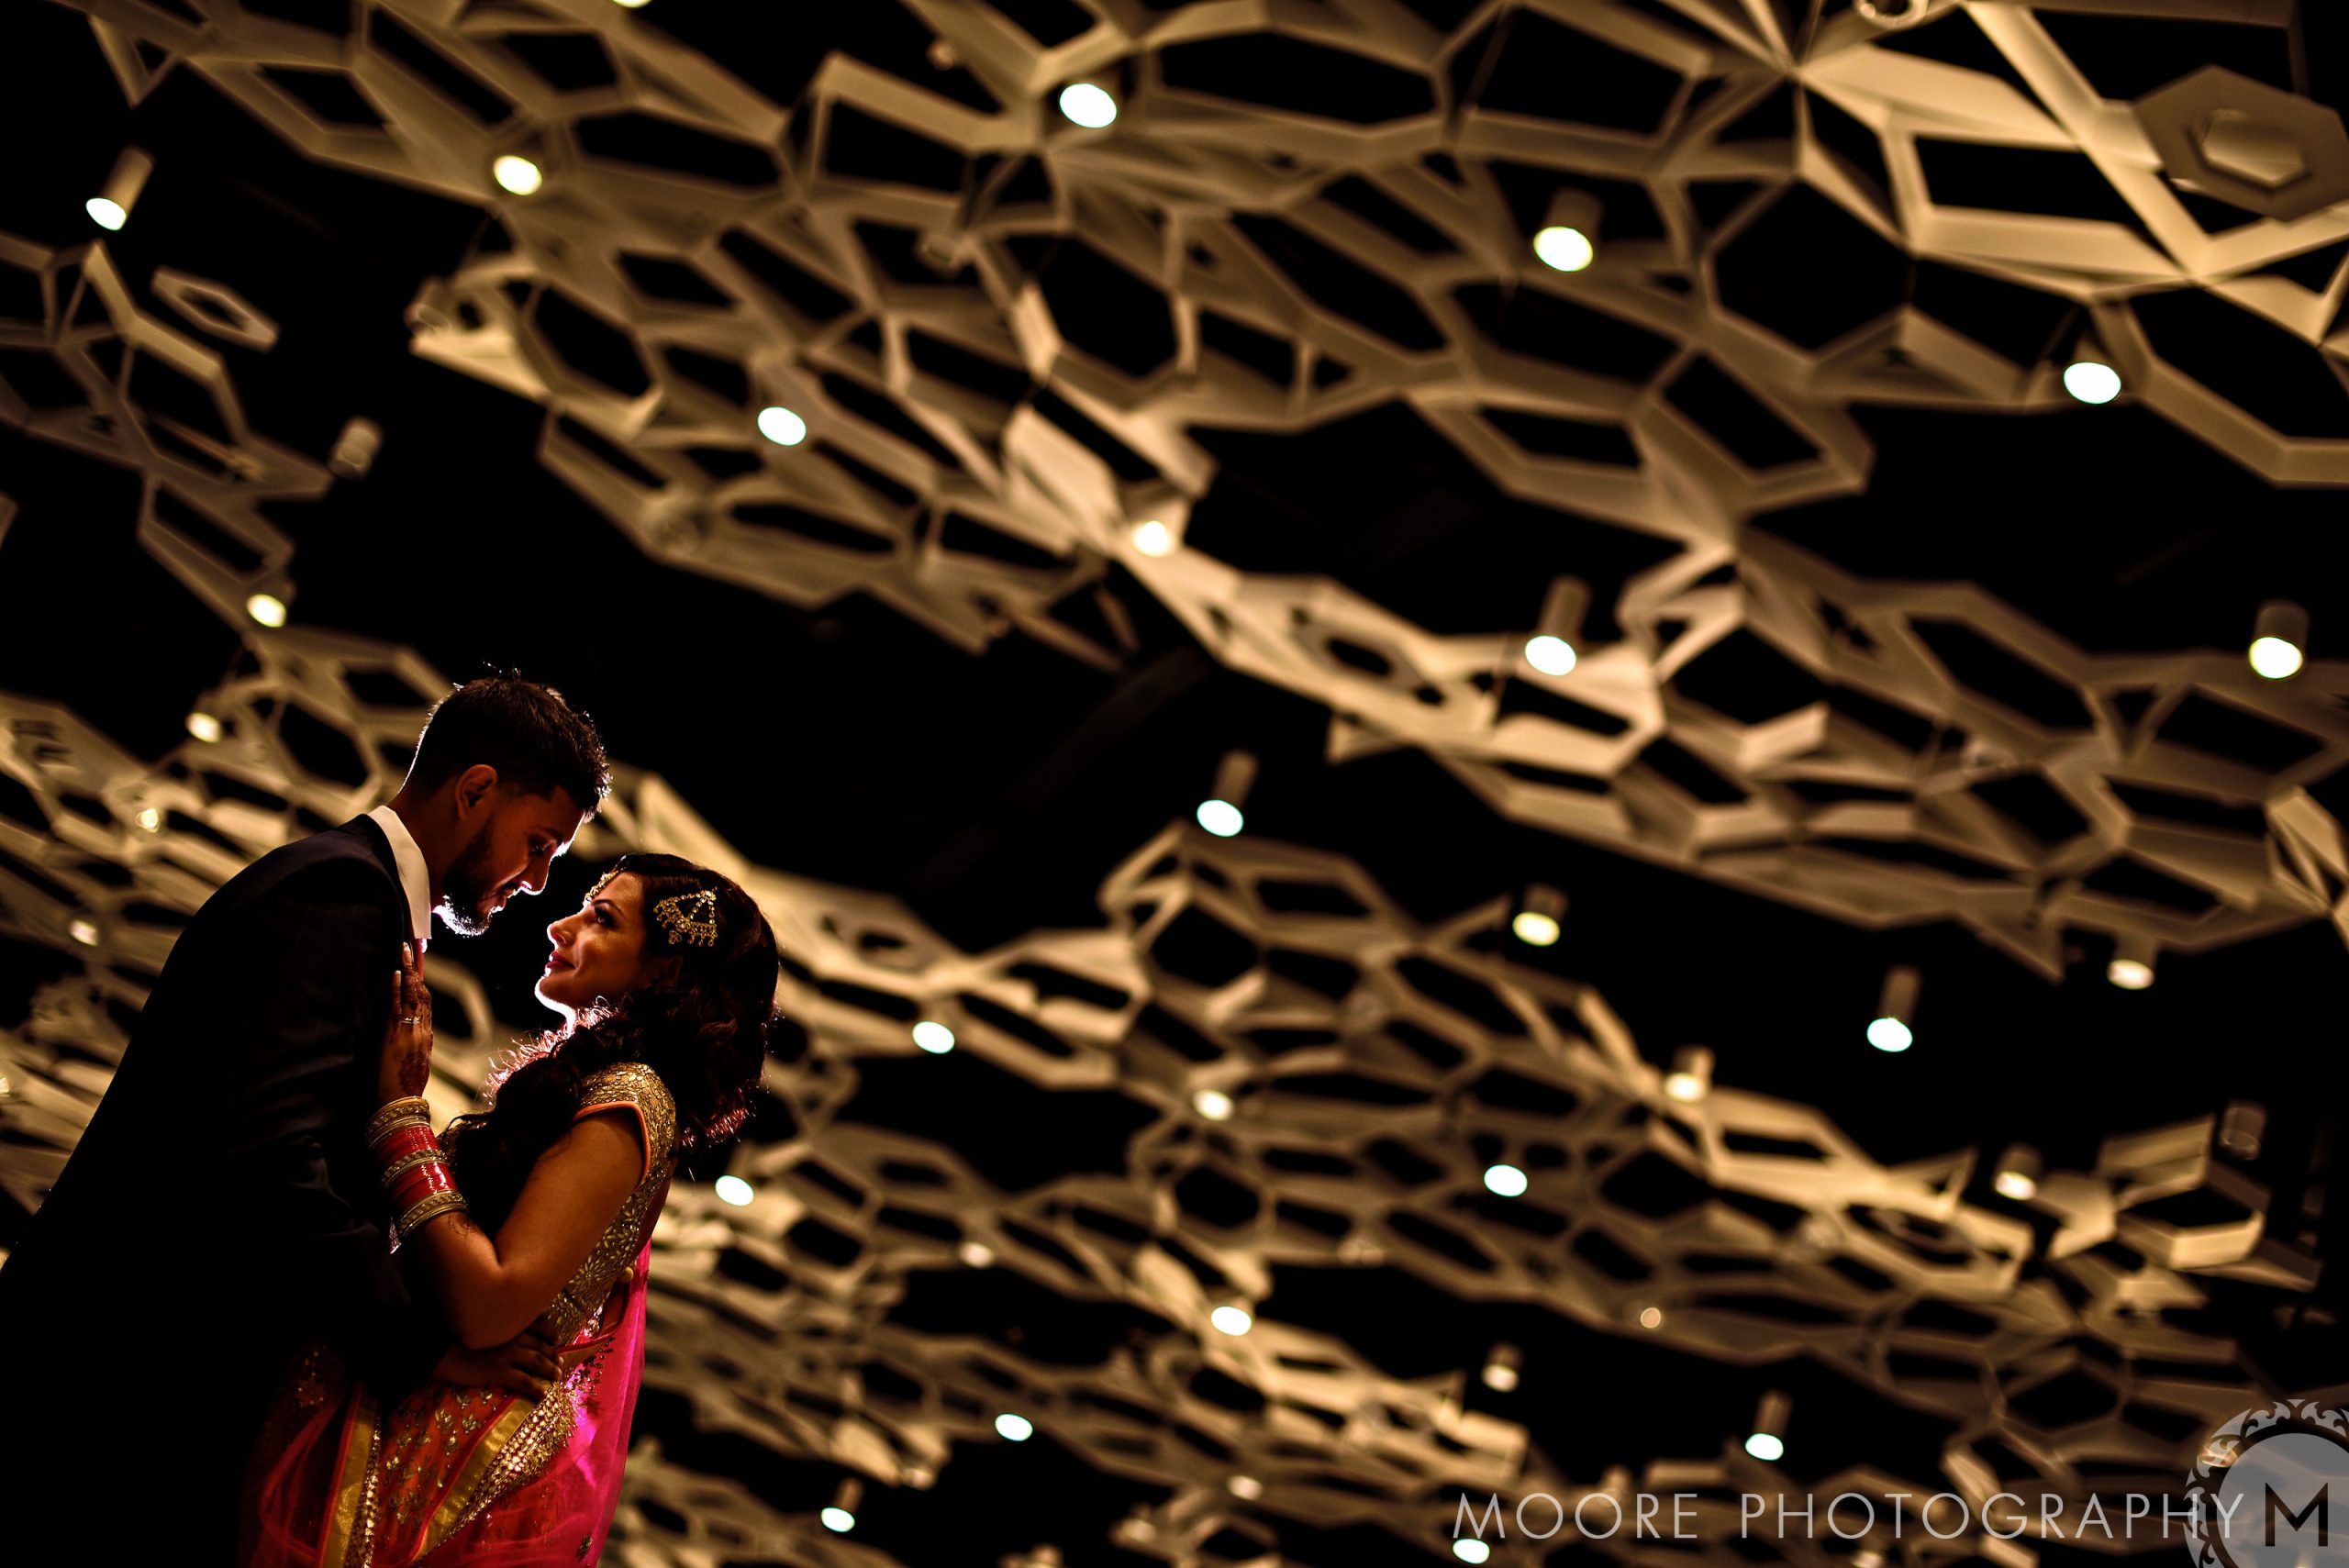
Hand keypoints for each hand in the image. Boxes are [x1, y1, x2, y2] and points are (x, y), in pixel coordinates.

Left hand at [378, 943, 433, 1104]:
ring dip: (409, 972)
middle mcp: (423, 1031)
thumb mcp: (414, 1066)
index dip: (424, 985)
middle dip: (418, 971)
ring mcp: (411, 1031)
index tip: (420, 968)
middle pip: (423, 994)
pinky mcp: (396, 1034)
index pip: (427, 1005)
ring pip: (413, 995)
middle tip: (412, 949)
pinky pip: (398, 1006)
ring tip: (404, 952)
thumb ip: (414, 1049)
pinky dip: (397, 988)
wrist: (401, 1102)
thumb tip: (409, 1039)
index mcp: (427, 1038)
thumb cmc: (404, 1089)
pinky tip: (396, 973)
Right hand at [432, 1326, 559, 1399]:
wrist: (441, 1350)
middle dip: (554, 1354)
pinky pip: (524, 1381)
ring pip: (538, 1362)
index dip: (551, 1333)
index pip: (539, 1324)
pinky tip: (542, 1396)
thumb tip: (510, 1334)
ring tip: (557, 1377)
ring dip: (550, 1370)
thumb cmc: (458, 1337)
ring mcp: (507, 1354)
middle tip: (560, 1363)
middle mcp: (513, 1336)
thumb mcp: (484, 1325)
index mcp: (509, 1323)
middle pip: (542, 1345)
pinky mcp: (499, 1371)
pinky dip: (536, 1389)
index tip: (556, 1339)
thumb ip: (499, 1327)